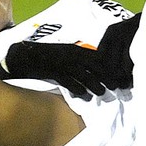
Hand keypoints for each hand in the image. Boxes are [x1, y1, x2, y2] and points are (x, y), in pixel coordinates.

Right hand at [0, 14, 140, 97]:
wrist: (25, 56)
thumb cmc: (48, 56)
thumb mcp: (67, 54)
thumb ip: (81, 61)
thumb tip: (98, 70)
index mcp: (76, 49)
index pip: (98, 57)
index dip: (110, 67)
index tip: (120, 76)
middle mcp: (72, 55)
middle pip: (94, 66)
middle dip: (106, 76)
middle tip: (117, 87)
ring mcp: (62, 63)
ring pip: (83, 74)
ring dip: (94, 84)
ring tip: (102, 93)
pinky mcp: (53, 71)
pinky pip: (68, 80)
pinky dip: (77, 89)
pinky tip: (84, 96)